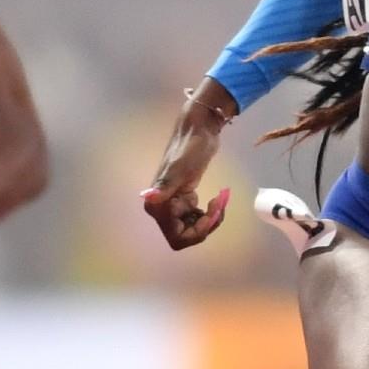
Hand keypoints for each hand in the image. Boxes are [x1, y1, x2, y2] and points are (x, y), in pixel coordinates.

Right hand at [140, 88, 232, 251]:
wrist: (200, 131)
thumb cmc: (190, 147)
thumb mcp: (180, 168)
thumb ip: (165, 185)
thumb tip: (147, 197)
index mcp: (157, 205)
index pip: (178, 238)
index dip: (197, 232)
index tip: (210, 213)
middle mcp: (162, 209)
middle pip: (187, 236)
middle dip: (206, 225)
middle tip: (218, 206)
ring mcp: (175, 206)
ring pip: (194, 229)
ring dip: (211, 219)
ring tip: (220, 200)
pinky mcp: (186, 201)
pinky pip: (198, 218)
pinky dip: (211, 212)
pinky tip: (217, 199)